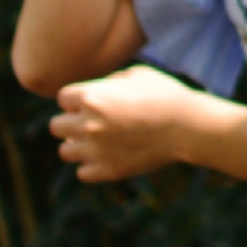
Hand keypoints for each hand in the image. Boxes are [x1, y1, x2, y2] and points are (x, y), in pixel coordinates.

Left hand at [51, 63, 224, 183]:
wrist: (190, 126)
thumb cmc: (167, 95)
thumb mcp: (138, 75)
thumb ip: (109, 82)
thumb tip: (97, 91)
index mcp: (92, 97)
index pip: (63, 98)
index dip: (78, 99)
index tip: (95, 101)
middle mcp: (88, 124)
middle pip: (56, 126)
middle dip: (72, 122)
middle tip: (93, 122)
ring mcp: (97, 150)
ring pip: (65, 151)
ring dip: (77, 145)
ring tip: (97, 141)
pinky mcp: (109, 170)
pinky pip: (82, 172)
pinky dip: (91, 165)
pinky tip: (107, 156)